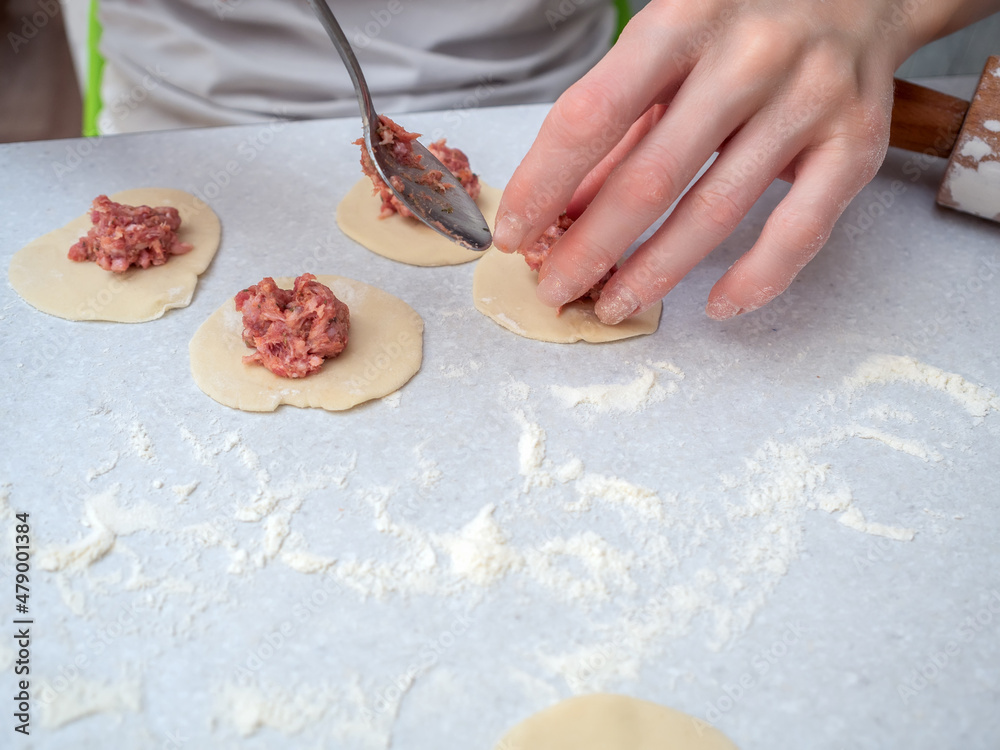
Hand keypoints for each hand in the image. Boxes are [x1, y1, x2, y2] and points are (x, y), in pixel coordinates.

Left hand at [493, 0, 990, 323]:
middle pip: (650, 178)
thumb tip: (564, 210)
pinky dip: (756, 279)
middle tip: (556, 286)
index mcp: (682, 20)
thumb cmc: (743, 17)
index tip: (515, 231)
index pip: (592, 116)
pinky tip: (717, 306)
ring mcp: (808, 100)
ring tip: (613, 305)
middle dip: (590, 247)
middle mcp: (748, 57)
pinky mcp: (856, 142)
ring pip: (715, 213)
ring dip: (654, 274)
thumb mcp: (667, 46)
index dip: (544, 184)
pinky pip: (800, 230)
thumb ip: (618, 123)